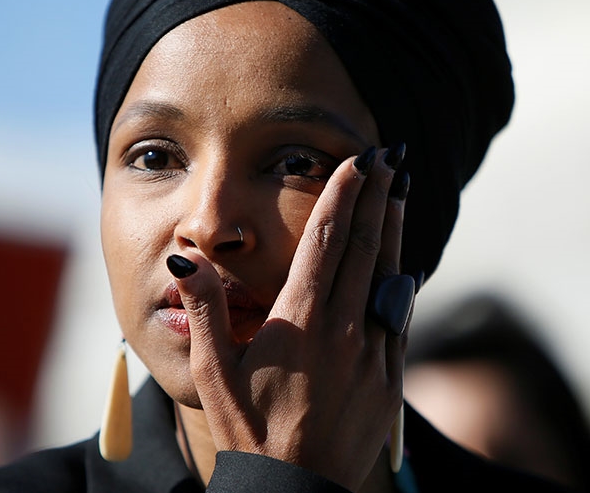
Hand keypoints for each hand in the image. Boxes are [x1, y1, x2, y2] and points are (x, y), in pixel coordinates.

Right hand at [170, 145, 410, 490]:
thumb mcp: (214, 373)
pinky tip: (403, 261)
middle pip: (365, 246)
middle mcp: (345, 330)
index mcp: (302, 321)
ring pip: (390, 275)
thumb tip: (186, 258)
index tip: (355, 161)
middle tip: (387, 156)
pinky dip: (402, 278)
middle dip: (376, 196)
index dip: (342, 195)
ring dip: (395, 229)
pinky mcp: (389, 377)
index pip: (326, 240)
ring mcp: (374, 353)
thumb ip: (204, 310)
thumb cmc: (248, 432)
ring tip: (400, 191)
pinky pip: (400, 314)